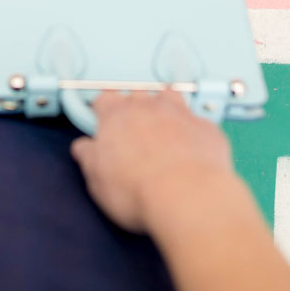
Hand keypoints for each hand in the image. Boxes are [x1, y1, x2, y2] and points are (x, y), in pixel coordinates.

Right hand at [70, 90, 237, 234]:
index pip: (105, 98)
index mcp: (116, 117)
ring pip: (169, 97)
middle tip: (133, 132)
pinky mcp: (206, 128)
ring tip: (163, 129)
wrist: (187, 196)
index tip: (103, 119)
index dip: (103, 108)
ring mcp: (179, 114)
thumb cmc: (139, 190)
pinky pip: (198, 121)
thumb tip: (84, 149)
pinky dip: (193, 131)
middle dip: (134, 108)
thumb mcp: (98, 181)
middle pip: (137, 94)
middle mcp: (148, 108)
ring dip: (165, 108)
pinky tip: (191, 149)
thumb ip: (89, 158)